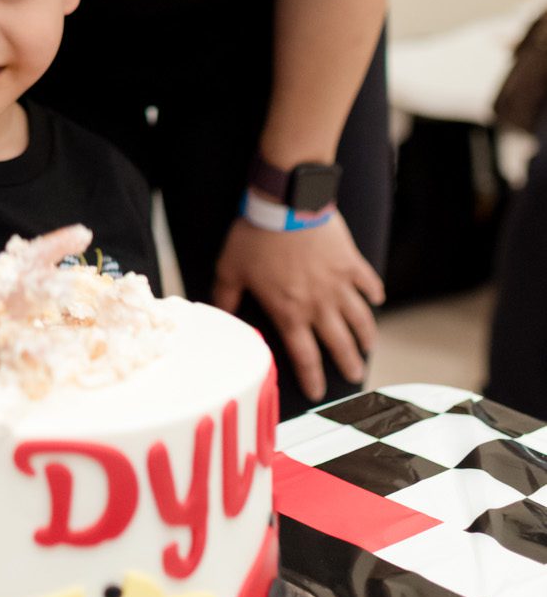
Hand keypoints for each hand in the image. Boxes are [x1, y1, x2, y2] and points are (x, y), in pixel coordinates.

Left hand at [212, 211, 383, 402]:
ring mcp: (338, 283)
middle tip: (354, 378)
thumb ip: (226, 297)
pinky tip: (377, 300)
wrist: (285, 202)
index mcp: (290, 311)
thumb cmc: (255, 235)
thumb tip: (220, 315)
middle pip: (338, 344)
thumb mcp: (230, 269)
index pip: (304, 356)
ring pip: (359, 318)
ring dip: (365, 336)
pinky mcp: (350, 261)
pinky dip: (374, 293)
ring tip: (368, 347)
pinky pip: (368, 282)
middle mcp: (319, 304)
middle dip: (348, 364)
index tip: (318, 393)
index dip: (312, 378)